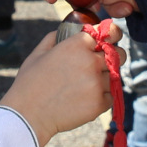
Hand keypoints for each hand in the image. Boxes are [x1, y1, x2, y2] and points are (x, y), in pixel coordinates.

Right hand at [1, 29, 119, 145]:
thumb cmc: (30, 83)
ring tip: (84, 87)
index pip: (106, 34)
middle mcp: (90, 61)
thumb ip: (56, 37)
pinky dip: (102, 98)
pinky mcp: (99, 103)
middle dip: (113, 57)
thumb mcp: (39, 52)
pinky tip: (83, 100)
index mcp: (77, 44)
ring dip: (105, 79)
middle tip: (101, 65)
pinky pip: (110, 96)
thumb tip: (68, 31)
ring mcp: (97, 83)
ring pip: (114, 76)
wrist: (28, 115)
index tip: (110, 40)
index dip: (108, 37)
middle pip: (118, 54)